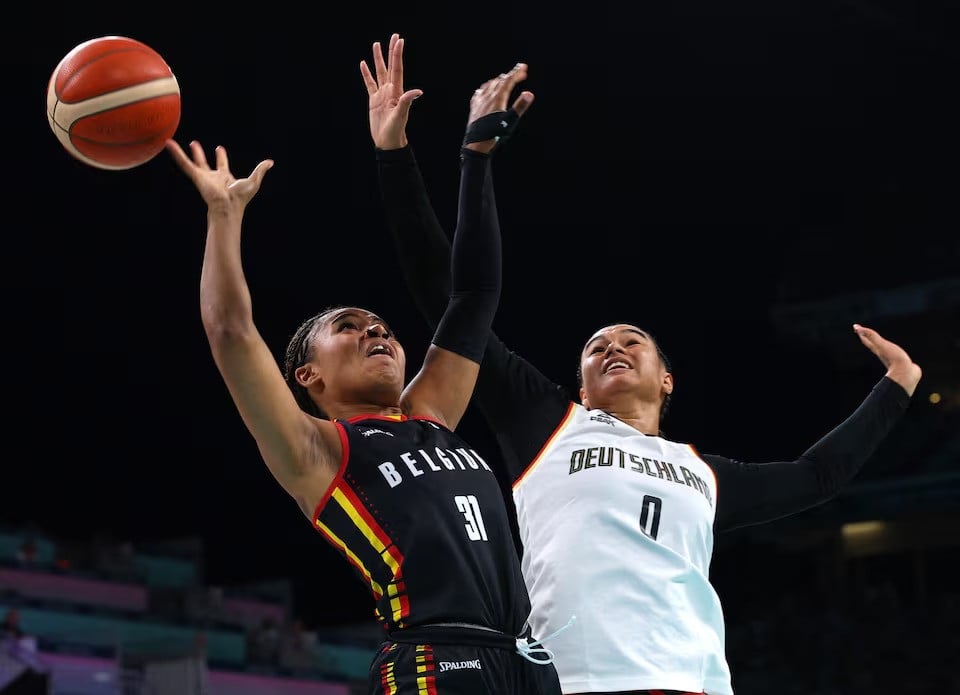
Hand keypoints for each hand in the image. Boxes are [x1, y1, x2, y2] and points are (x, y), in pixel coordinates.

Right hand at [166, 140, 273, 215]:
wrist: (229, 206)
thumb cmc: (241, 198)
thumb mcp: (254, 181)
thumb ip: (260, 170)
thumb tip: (270, 162)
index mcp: (225, 178)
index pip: (222, 165)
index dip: (221, 157)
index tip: (219, 149)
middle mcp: (213, 177)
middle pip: (204, 163)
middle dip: (200, 154)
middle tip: (194, 144)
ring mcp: (203, 177)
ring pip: (190, 162)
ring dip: (182, 153)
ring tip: (172, 143)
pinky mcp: (196, 177)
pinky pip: (184, 163)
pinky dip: (176, 154)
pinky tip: (169, 144)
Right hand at [360, 33, 422, 149]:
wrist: (388, 141)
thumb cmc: (396, 130)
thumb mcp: (401, 116)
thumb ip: (406, 101)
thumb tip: (418, 91)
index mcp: (397, 91)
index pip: (397, 68)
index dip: (397, 54)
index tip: (400, 40)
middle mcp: (390, 90)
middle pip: (390, 66)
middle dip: (391, 51)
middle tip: (394, 36)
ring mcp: (381, 94)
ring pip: (379, 72)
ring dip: (378, 59)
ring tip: (376, 44)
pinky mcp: (373, 100)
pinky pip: (369, 83)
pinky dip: (366, 74)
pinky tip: (364, 64)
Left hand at [464, 63, 534, 153]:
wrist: (476, 144)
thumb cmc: (494, 135)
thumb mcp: (510, 122)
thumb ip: (520, 107)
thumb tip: (529, 94)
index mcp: (497, 98)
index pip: (508, 81)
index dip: (516, 73)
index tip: (524, 67)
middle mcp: (487, 97)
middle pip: (500, 81)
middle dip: (510, 75)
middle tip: (519, 72)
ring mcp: (479, 102)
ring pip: (489, 85)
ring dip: (499, 80)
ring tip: (505, 79)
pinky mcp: (474, 108)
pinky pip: (480, 92)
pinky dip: (486, 87)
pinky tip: (485, 90)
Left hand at [853, 323, 921, 396]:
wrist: (906, 375)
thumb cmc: (894, 359)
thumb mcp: (881, 345)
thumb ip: (871, 336)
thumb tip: (858, 329)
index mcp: (878, 350)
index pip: (867, 340)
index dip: (861, 333)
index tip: (856, 327)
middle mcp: (882, 354)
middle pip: (873, 345)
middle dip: (868, 338)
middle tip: (863, 333)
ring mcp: (891, 359)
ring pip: (883, 350)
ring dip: (879, 345)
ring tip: (877, 343)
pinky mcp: (900, 362)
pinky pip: (894, 354)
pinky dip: (892, 351)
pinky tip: (894, 353)